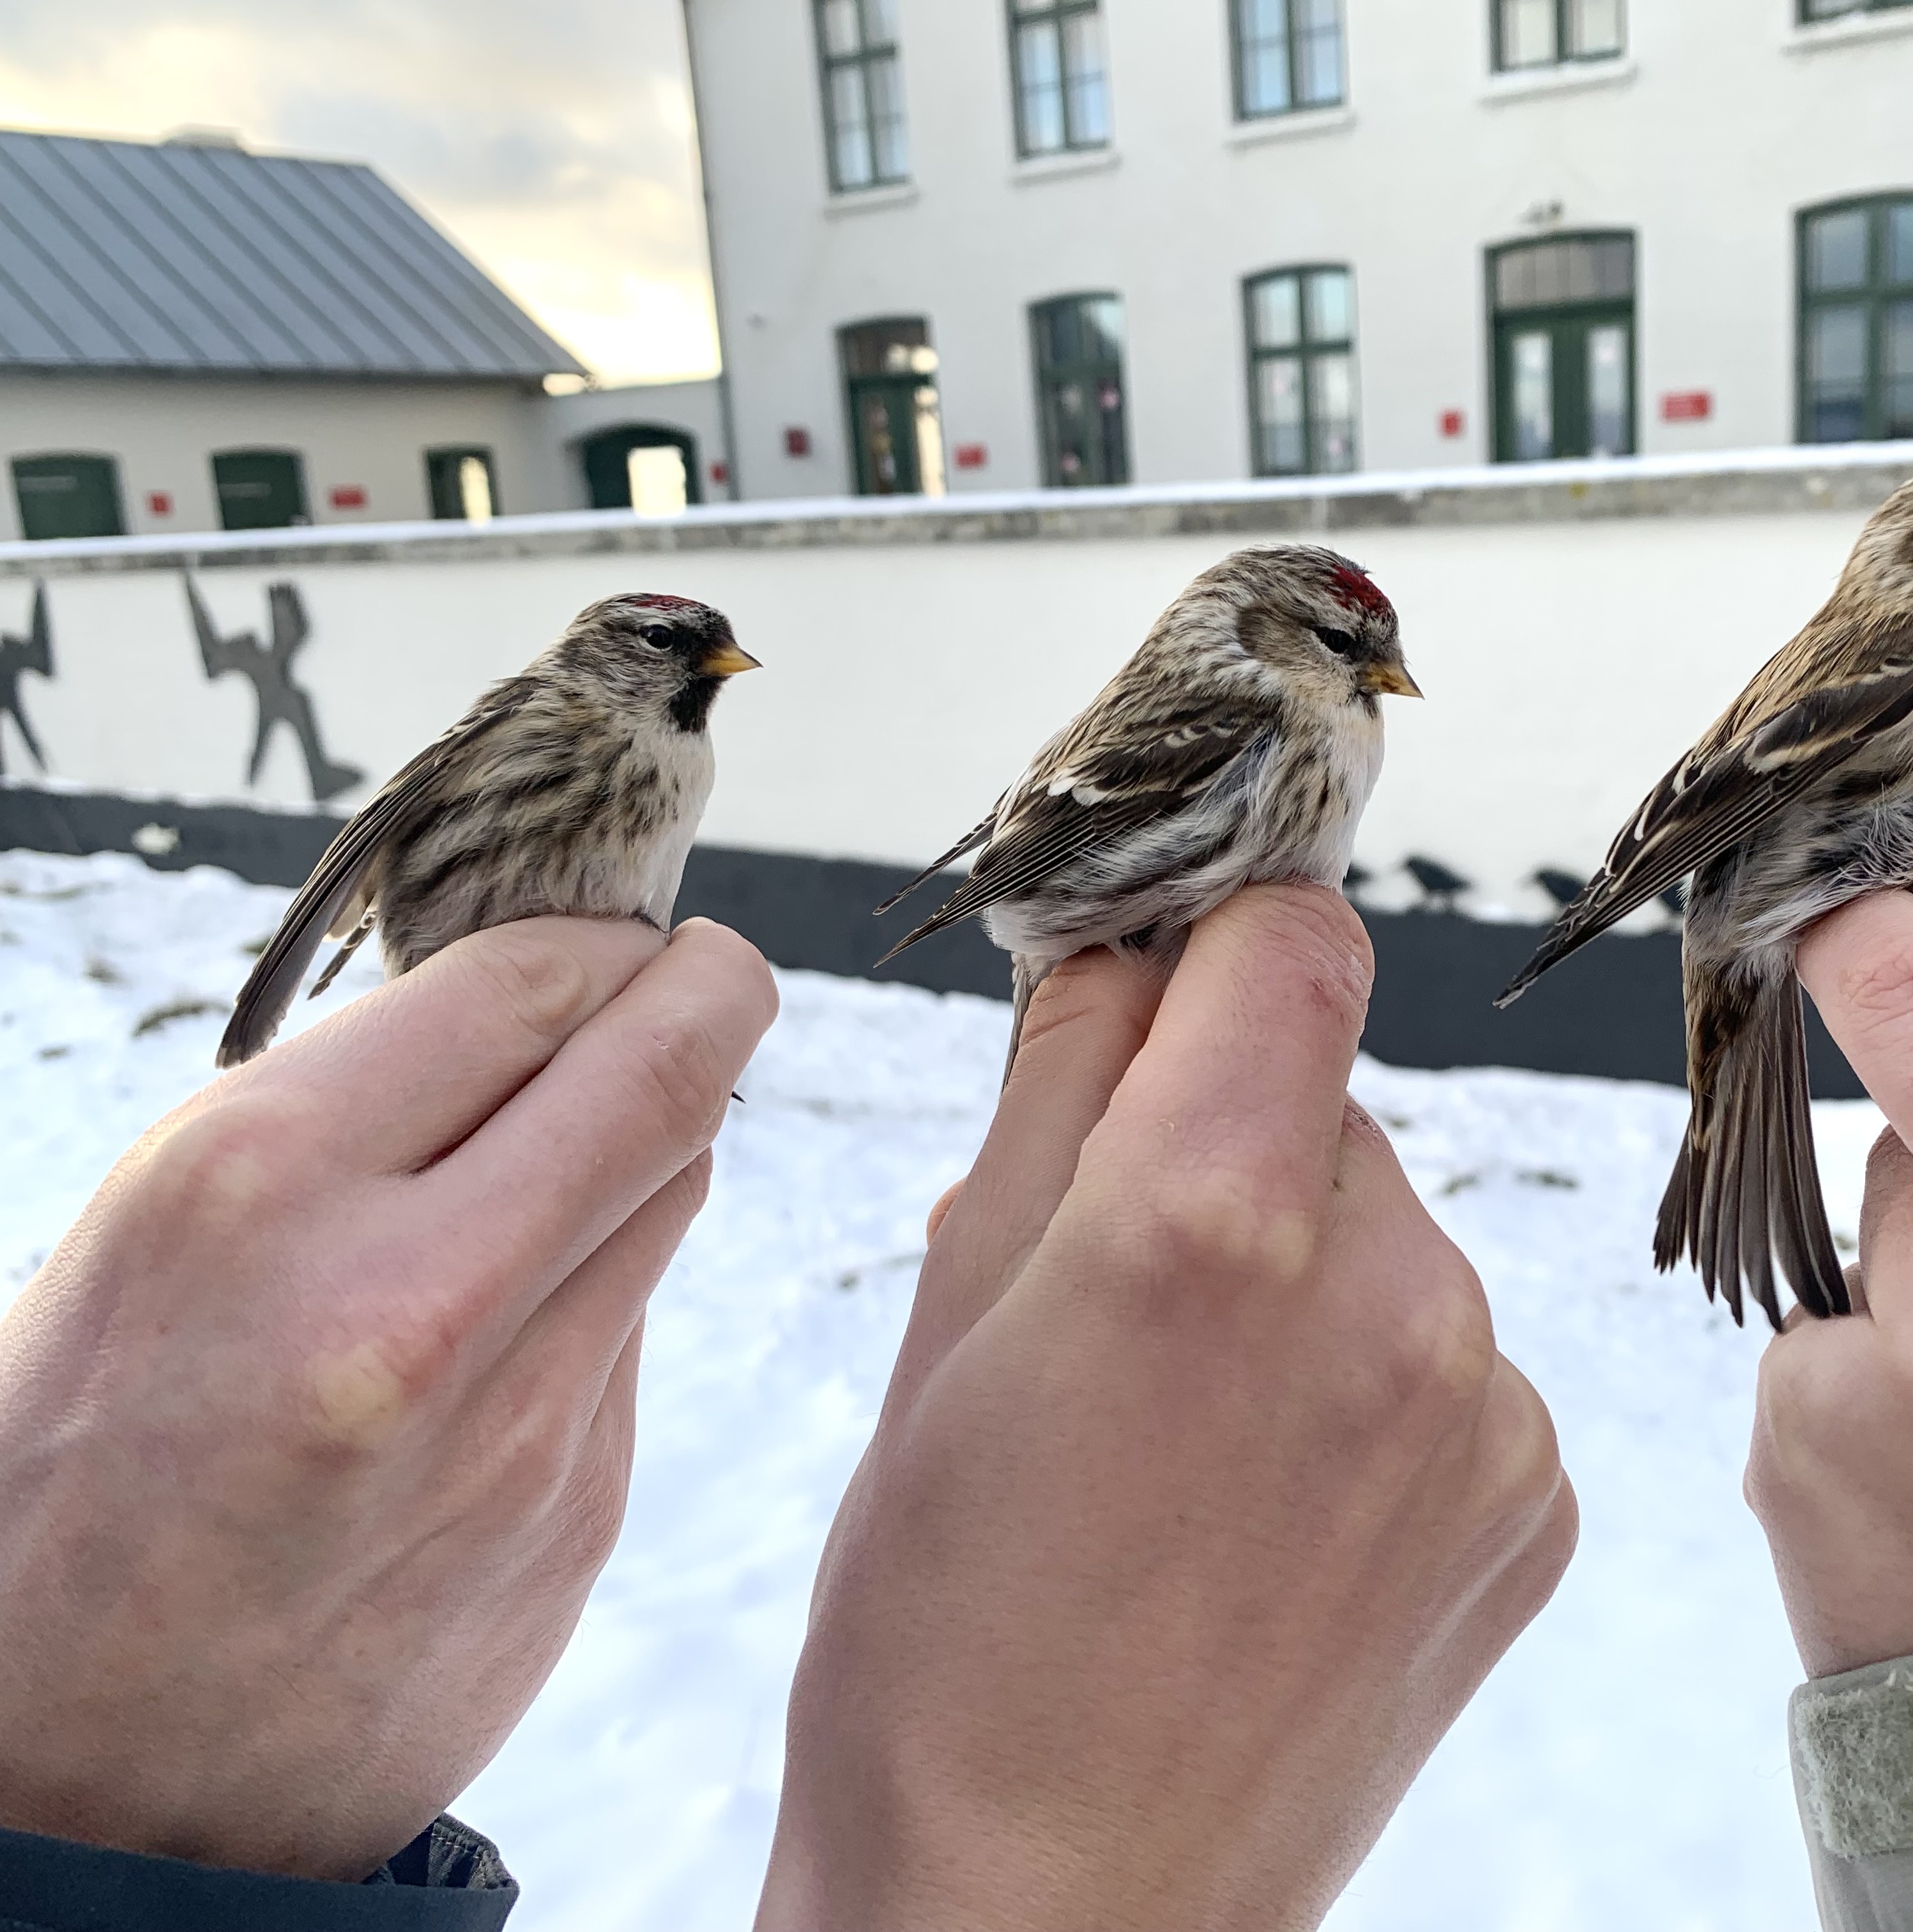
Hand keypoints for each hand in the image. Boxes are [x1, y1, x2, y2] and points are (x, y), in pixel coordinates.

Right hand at [0, 917, 774, 1877]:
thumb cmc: (82, 1477)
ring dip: (658, 1139)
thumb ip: (348, 1115)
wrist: (85, 1780)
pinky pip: (635, 1330)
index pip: (526, 984)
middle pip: (666, 1069)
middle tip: (707, 970)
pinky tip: (518, 1319)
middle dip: (709, 991)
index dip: (599, 939)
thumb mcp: (157, 1239)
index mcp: (256, 1185)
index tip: (616, 935)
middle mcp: (406, 1296)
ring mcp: (516, 1421)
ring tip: (586, 1140)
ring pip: (676, 1193)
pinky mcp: (577, 1511)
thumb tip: (531, 1004)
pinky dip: (604, 1284)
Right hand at [758, 886, 1575, 1931]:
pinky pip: (1458, 1362)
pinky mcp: (1538, 1502)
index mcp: (1207, 1220)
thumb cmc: (945, 1648)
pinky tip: (1275, 1518)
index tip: (1166, 1006)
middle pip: (1334, 1098)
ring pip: (1393, 1237)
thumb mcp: (942, 1324)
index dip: (1214, 952)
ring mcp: (1486, 1408)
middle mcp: (1390, 1293)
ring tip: (1193, 1446)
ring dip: (1309, 1282)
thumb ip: (1055, 1093)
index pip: (1290, 939)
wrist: (1054, 1919)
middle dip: (1235, 1150)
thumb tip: (1123, 950)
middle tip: (1126, 1308)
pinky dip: (1376, 1397)